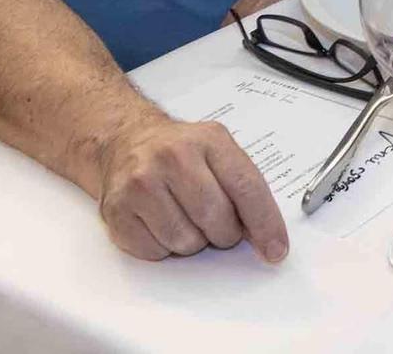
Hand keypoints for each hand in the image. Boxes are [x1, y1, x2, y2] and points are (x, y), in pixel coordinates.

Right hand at [96, 114, 288, 262]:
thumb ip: (245, 187)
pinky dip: (164, 247)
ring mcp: (141, 183)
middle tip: (218, 225)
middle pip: (216, 219)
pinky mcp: (116, 210)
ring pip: (186, 241)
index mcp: (209, 140)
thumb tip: (267, 235)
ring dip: (193, 241)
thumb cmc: (180, 151)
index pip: (246, 187)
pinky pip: (155, 252)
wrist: (126, 141)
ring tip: (185, 217)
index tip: (276, 249)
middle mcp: (172, 157)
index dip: (265, 224)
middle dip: (225, 233)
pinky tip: (161, 222)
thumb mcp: (218, 152)